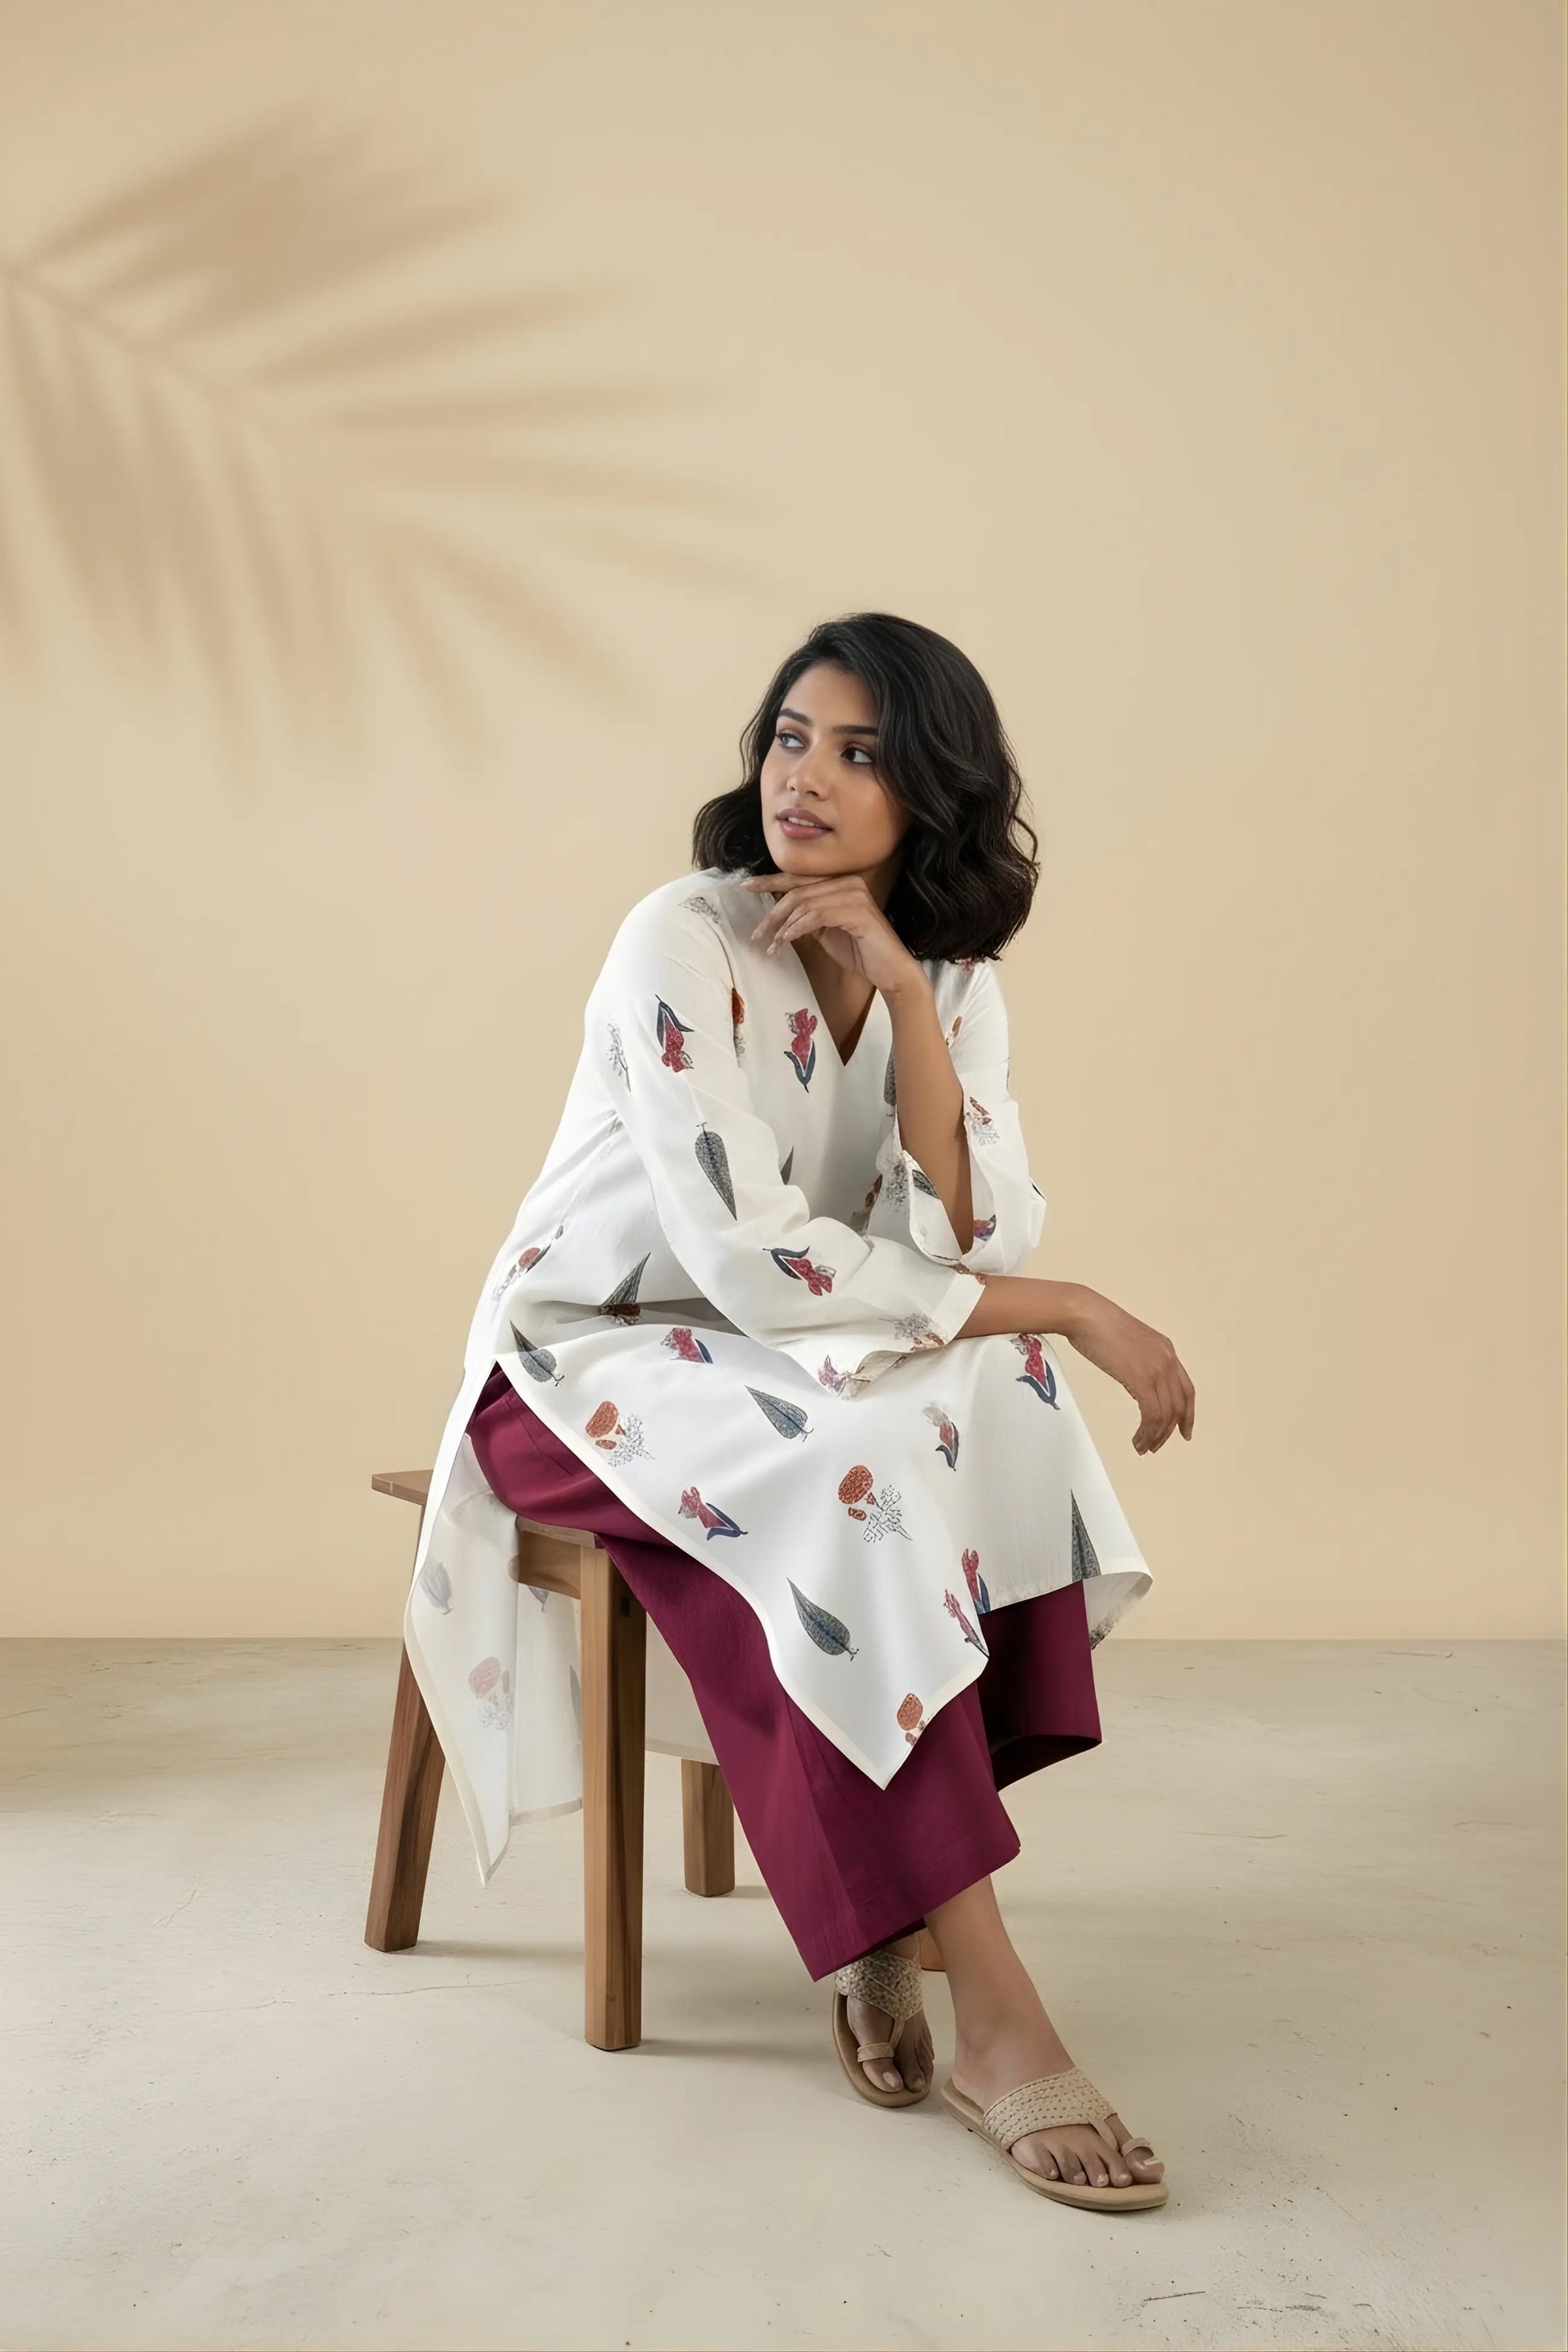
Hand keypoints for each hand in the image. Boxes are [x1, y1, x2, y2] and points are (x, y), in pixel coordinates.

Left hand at [740, 871, 924, 998]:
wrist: (890, 970)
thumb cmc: (860, 951)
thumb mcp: (826, 930)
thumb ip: (807, 917)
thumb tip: (780, 913)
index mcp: (841, 882)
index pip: (799, 879)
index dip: (771, 881)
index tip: (747, 885)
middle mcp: (848, 882)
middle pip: (798, 890)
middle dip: (772, 912)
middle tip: (756, 933)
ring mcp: (854, 895)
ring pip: (804, 903)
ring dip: (782, 926)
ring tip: (771, 945)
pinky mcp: (857, 911)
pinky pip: (817, 916)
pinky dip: (797, 928)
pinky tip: (786, 940)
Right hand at [1063, 1289, 1195, 1453]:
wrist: (1085, 1314)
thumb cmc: (1097, 1324)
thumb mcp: (1129, 1343)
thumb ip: (1139, 1362)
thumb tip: (1135, 1381)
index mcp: (1166, 1350)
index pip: (1186, 1389)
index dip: (1187, 1414)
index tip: (1184, 1431)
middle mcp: (1167, 1360)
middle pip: (1179, 1406)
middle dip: (1169, 1431)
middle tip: (1156, 1446)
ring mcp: (1156, 1369)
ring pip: (1166, 1414)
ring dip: (1155, 1436)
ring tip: (1142, 1447)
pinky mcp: (1142, 1378)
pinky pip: (1152, 1414)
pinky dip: (1147, 1431)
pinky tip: (1137, 1438)